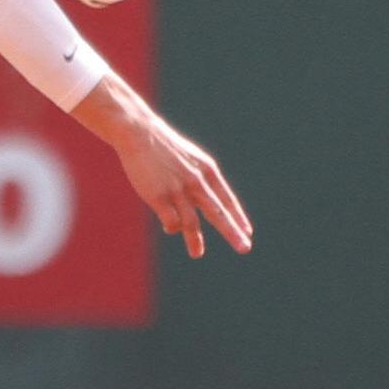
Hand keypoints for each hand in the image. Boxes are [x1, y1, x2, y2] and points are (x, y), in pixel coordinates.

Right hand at [74, 75, 249, 257]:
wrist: (140, 134)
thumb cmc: (165, 149)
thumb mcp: (191, 159)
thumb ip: (198, 182)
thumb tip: (202, 207)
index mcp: (208, 170)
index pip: (227, 199)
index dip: (238, 216)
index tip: (247, 232)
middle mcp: (196, 181)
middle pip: (217, 212)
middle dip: (232, 232)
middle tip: (245, 248)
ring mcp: (178, 190)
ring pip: (192, 222)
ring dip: (195, 241)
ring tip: (197, 254)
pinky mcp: (158, 197)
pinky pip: (170, 221)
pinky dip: (172, 228)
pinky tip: (170, 229)